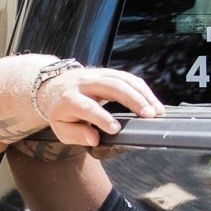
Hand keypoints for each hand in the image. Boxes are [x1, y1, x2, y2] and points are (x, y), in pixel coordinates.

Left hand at [37, 66, 162, 146]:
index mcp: (69, 99)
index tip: (116, 129)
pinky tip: (153, 102)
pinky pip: (128, 77)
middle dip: (132, 100)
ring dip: (143, 94)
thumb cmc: (61, 112)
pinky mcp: (107, 72)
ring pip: (123, 79)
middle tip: (149, 116)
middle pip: (111, 86)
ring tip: (157, 111)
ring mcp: (97, 75)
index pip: (87, 107)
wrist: (54, 86)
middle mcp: (84, 83)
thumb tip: (94, 138)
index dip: (101, 118)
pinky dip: (142, 89)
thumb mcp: (61, 128)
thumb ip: (76, 134)